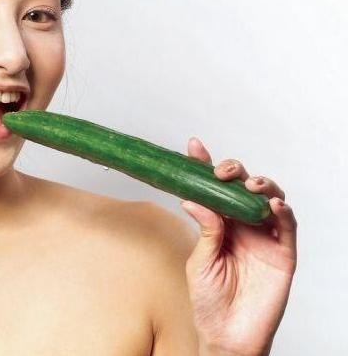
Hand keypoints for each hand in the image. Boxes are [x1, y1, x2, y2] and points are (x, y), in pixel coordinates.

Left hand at [180, 137, 297, 355]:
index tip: (193, 147)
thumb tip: (192, 198)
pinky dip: (283, 212)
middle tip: (221, 172)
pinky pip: (288, 227)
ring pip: (269, 198)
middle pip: (242, 186)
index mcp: (219, 222)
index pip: (213, 188)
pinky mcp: (283, 253)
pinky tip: (273, 205)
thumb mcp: (200, 260)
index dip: (204, 165)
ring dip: (261, 185)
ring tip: (249, 184)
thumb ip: (205, 229)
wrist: (227, 334)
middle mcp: (242, 224)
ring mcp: (264, 236)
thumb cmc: (209, 298)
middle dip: (234, 171)